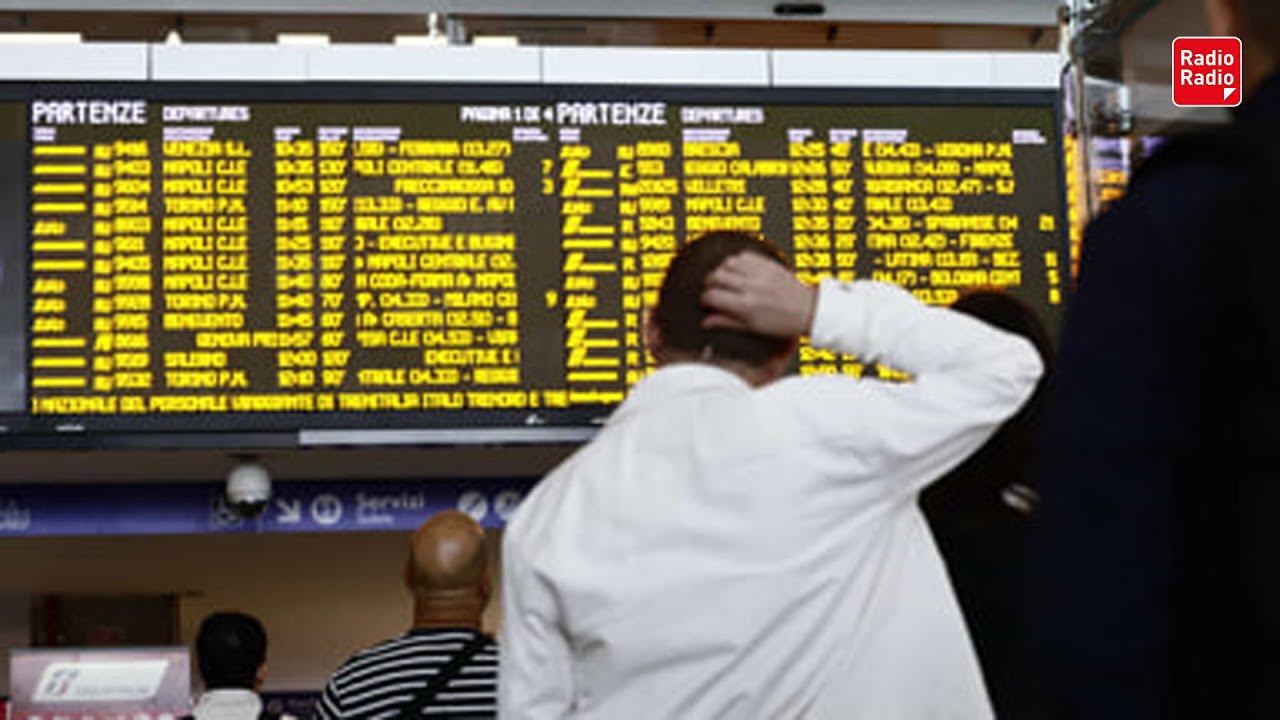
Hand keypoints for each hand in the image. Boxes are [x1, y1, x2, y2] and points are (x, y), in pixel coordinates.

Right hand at [701, 252, 817, 337]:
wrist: (808, 310)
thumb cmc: (783, 322)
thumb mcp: (753, 328)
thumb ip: (727, 322)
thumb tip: (706, 321)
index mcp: (746, 305)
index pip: (712, 296)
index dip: (705, 299)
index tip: (707, 302)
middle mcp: (751, 286)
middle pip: (716, 276)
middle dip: (709, 283)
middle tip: (712, 290)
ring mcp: (760, 272)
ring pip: (728, 262)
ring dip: (721, 270)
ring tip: (725, 279)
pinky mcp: (768, 263)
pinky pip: (744, 255)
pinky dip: (737, 261)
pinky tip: (738, 270)